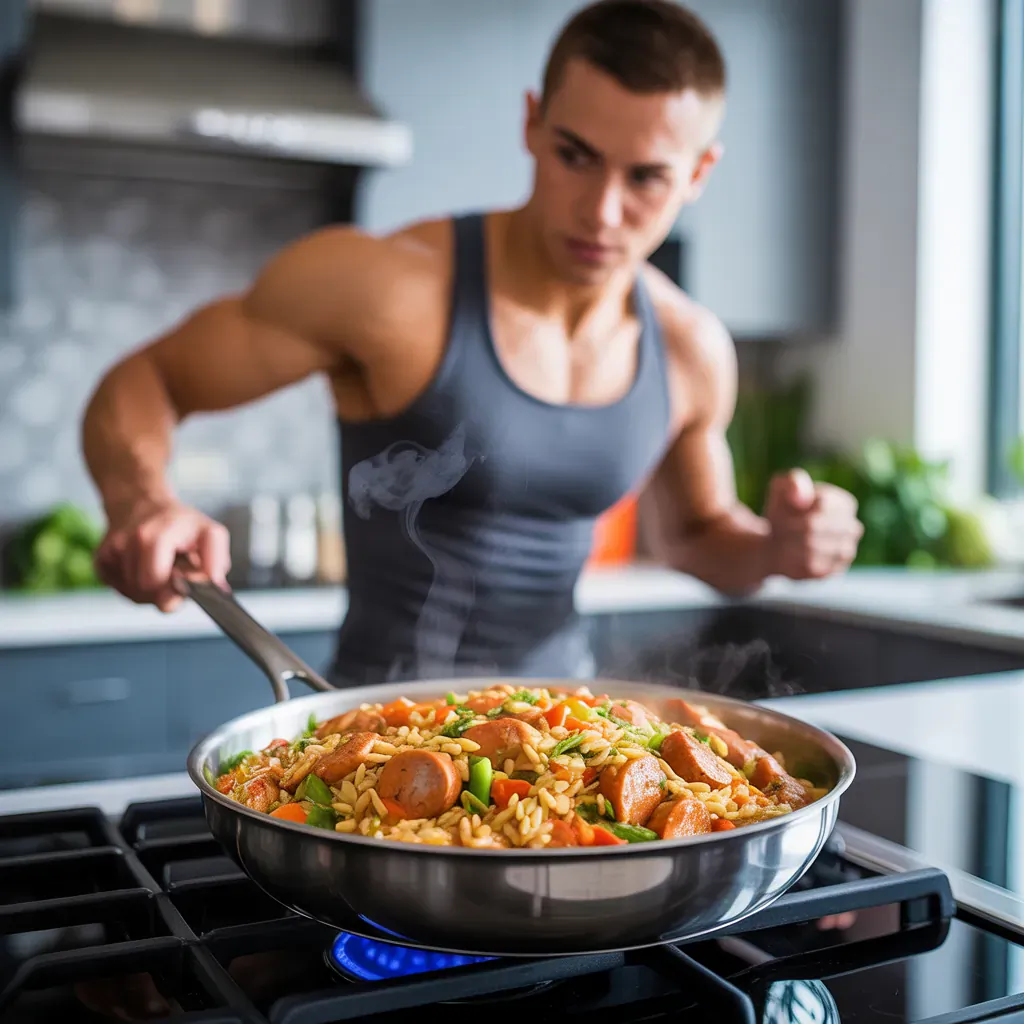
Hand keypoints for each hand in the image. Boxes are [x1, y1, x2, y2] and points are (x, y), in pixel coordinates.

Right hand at [94, 499, 230, 611]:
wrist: (141, 504)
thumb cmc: (179, 525)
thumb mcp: (209, 534)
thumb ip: (215, 561)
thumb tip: (216, 589)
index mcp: (161, 533)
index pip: (158, 579)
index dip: (175, 590)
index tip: (184, 583)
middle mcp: (133, 540)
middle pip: (146, 590)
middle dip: (163, 591)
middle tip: (173, 575)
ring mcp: (113, 549)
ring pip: (134, 594)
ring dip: (150, 590)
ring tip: (159, 568)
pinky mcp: (100, 559)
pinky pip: (120, 590)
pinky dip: (134, 587)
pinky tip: (142, 568)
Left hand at [763, 469, 862, 579]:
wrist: (778, 542)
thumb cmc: (784, 511)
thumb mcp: (783, 488)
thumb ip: (793, 482)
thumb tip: (802, 497)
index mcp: (844, 503)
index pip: (822, 505)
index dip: (795, 511)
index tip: (781, 513)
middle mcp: (852, 528)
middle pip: (814, 526)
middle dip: (788, 527)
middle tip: (777, 529)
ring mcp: (846, 552)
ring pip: (811, 547)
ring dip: (787, 542)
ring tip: (781, 540)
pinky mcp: (833, 571)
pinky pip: (811, 567)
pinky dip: (792, 560)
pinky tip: (787, 555)